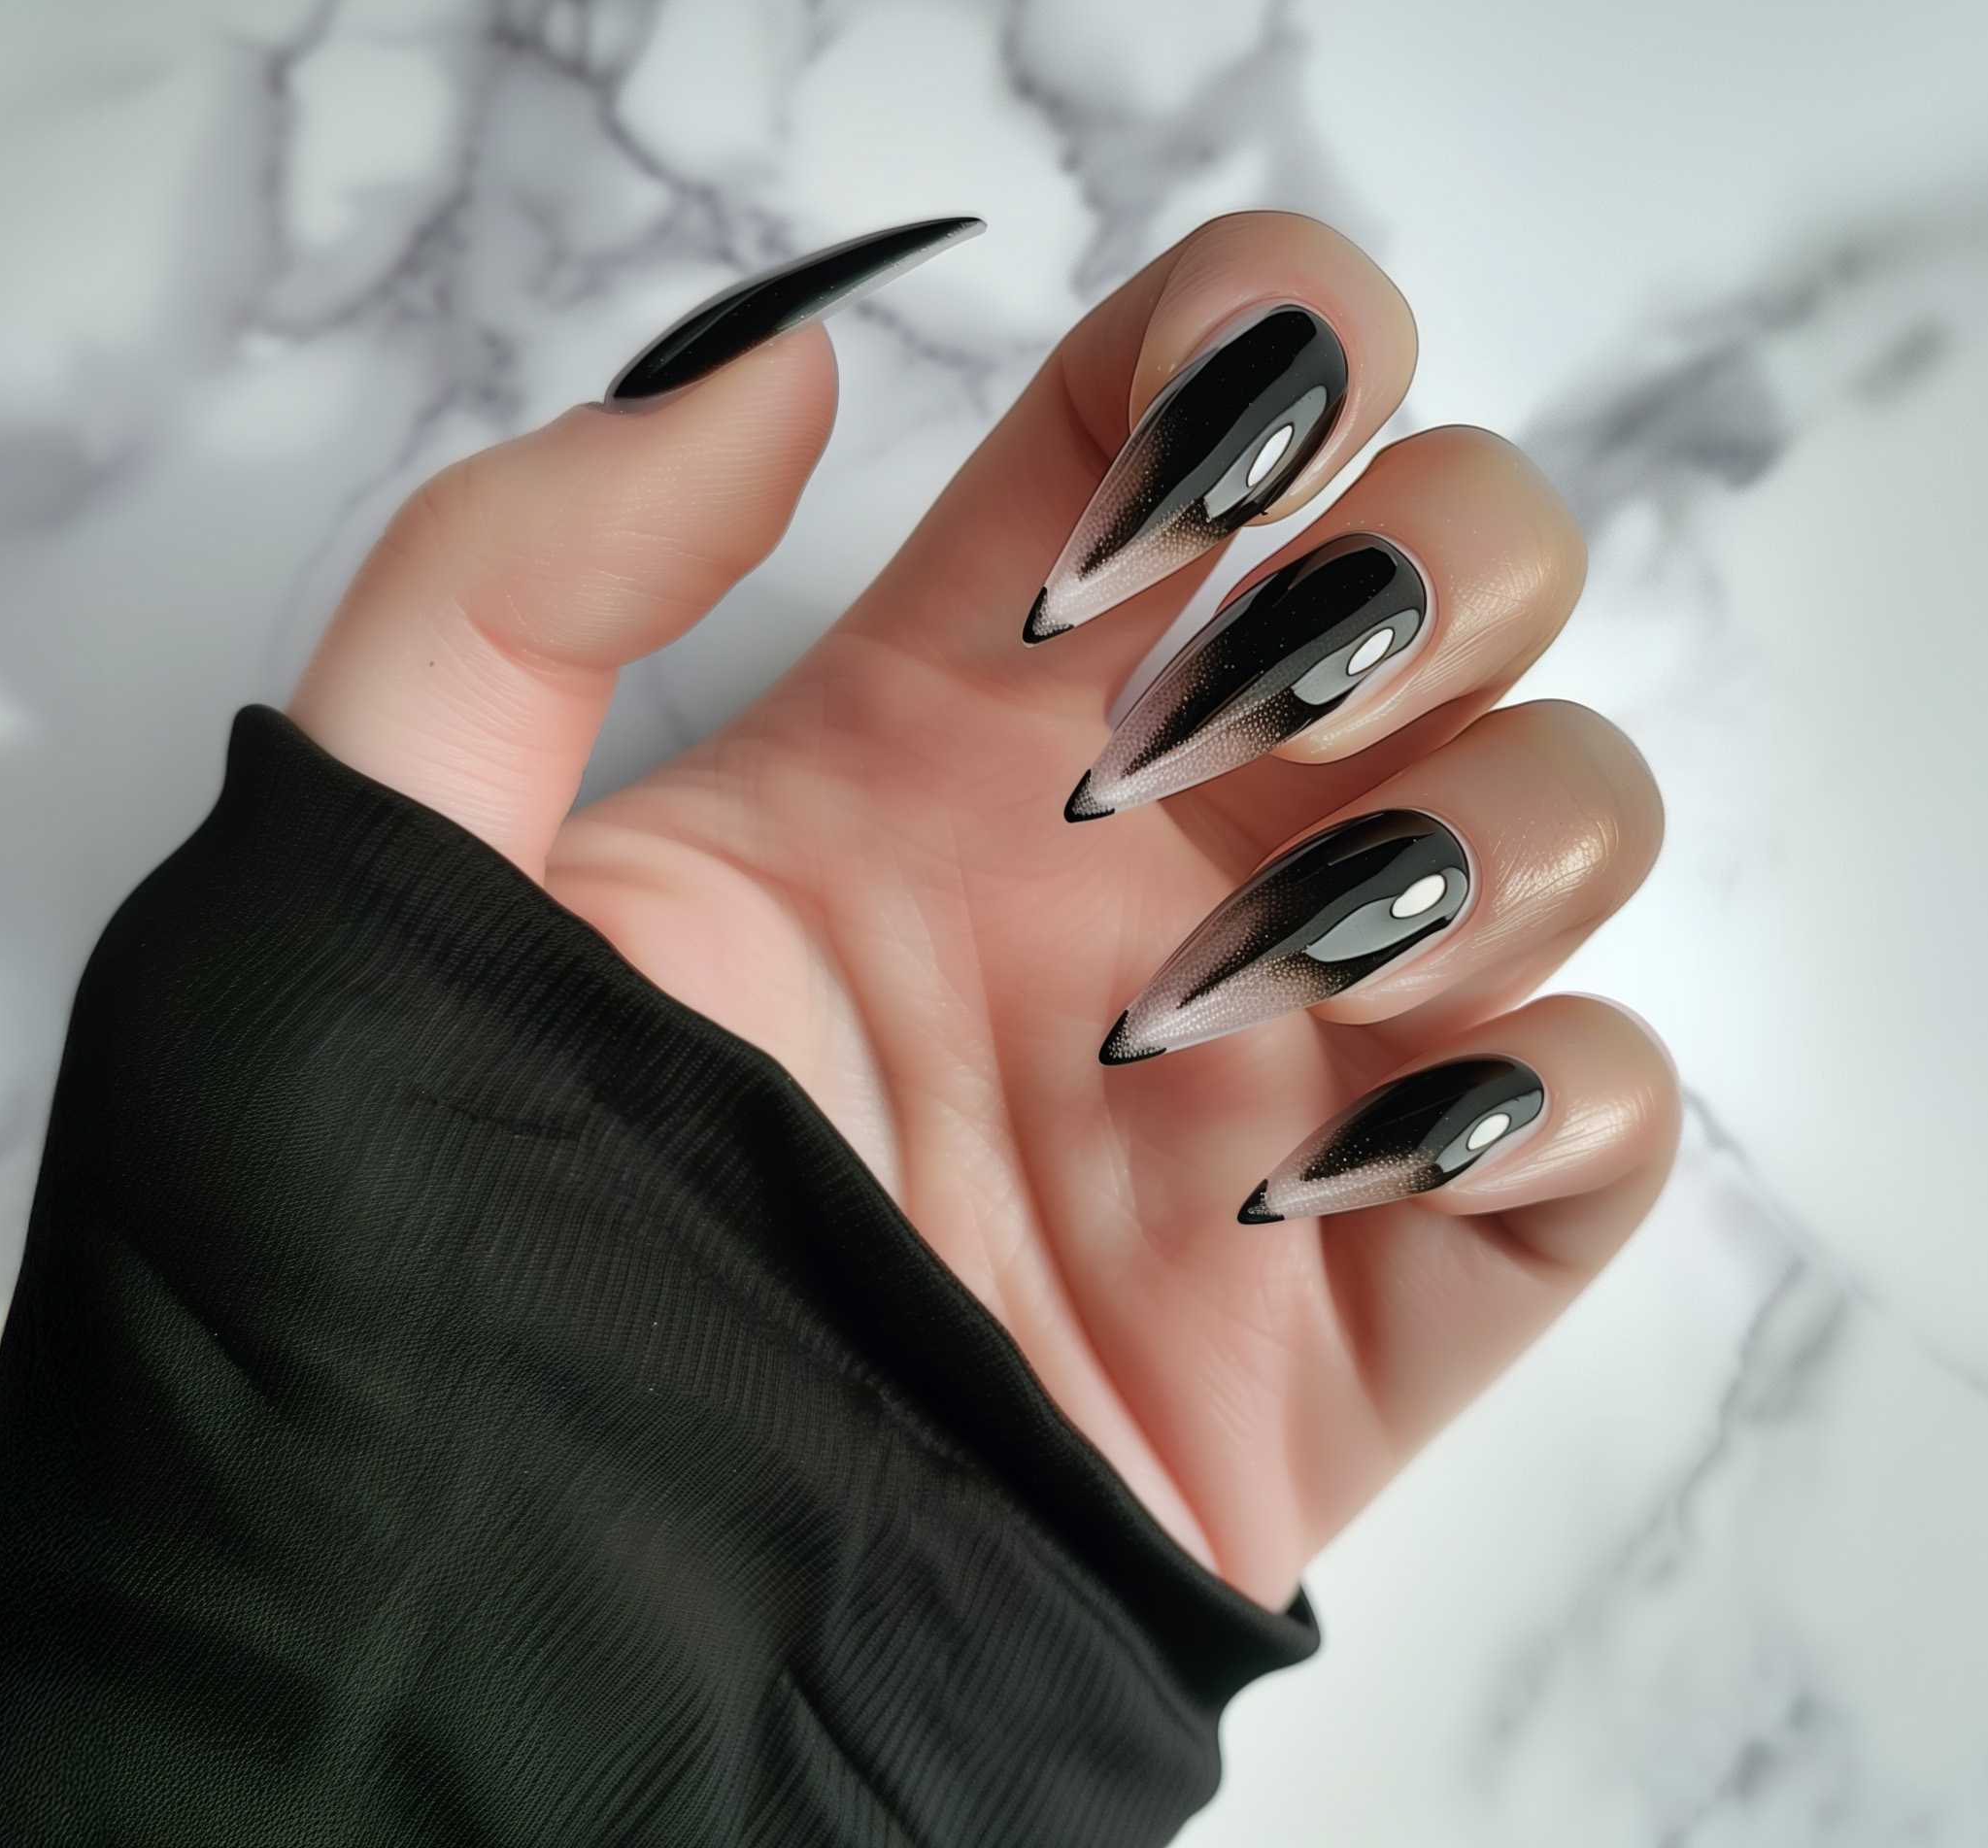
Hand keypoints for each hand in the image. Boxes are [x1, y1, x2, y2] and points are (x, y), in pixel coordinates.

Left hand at [289, 213, 1675, 1608]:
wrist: (560, 1647)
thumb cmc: (452, 1265)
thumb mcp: (379, 877)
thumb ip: (507, 576)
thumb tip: (788, 366)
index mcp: (944, 731)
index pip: (1193, 417)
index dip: (1257, 340)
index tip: (1192, 451)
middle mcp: (1151, 860)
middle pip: (1460, 558)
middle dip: (1409, 576)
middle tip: (1198, 746)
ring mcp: (1285, 1065)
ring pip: (1576, 806)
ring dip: (1480, 827)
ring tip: (1234, 983)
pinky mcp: (1379, 1293)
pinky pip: (1608, 1117)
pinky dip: (1549, 1086)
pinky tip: (1339, 1147)